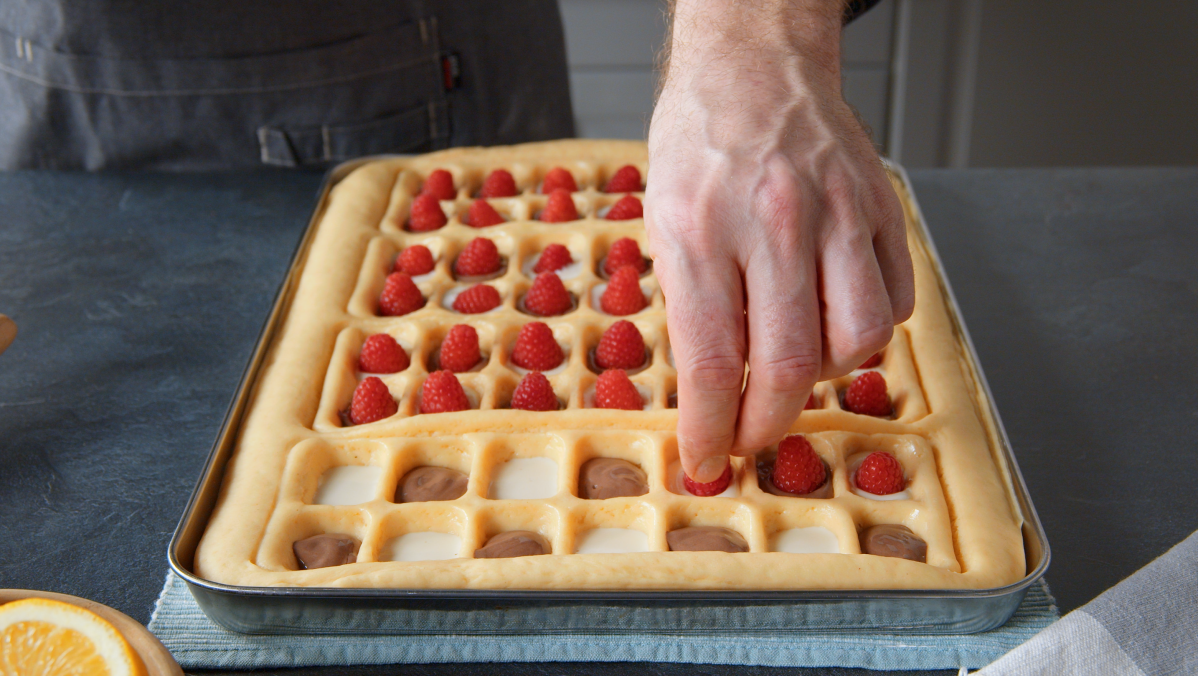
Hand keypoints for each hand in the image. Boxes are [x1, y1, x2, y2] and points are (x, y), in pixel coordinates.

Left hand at [645, 0, 914, 481]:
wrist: (754, 65)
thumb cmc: (702, 145)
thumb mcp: (666, 221)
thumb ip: (694, 304)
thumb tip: (717, 390)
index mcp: (701, 230)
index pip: (712, 362)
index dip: (711, 429)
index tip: (708, 459)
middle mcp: (773, 223)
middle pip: (790, 365)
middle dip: (768, 424)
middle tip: (753, 437)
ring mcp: (837, 212)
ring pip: (860, 339)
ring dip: (827, 376)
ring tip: (798, 364)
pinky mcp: (882, 207)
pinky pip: (896, 299)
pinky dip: (869, 329)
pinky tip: (835, 315)